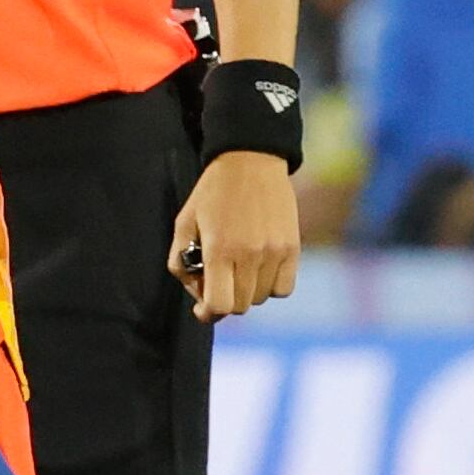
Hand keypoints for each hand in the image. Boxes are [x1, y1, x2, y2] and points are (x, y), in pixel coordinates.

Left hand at [169, 150, 300, 322]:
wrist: (251, 161)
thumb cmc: (212, 193)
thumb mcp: (184, 222)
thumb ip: (181, 262)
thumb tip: (197, 296)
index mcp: (219, 248)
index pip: (220, 305)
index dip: (209, 312)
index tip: (203, 308)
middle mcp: (249, 254)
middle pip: (240, 306)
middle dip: (225, 300)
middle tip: (219, 282)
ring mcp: (274, 252)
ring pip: (260, 298)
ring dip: (246, 292)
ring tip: (238, 268)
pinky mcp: (292, 248)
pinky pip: (283, 289)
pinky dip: (270, 286)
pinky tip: (259, 268)